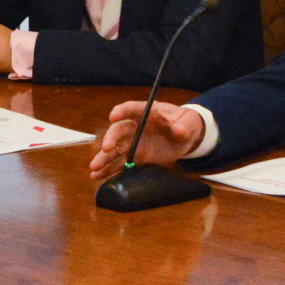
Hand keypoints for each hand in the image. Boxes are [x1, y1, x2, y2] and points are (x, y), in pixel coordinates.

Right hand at [88, 101, 204, 179]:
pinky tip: (97, 176)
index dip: (122, 111)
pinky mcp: (138, 157)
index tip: (113, 116)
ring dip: (104, 158)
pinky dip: (109, 170)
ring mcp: (135, 142)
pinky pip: (121, 163)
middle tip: (106, 148)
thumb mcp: (190, 121)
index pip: (132, 108)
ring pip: (116, 149)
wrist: (187, 136)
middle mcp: (136, 126)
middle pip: (119, 130)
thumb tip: (178, 130)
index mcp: (148, 112)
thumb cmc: (186, 122)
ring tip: (93, 168)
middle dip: (111, 138)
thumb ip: (184, 125)